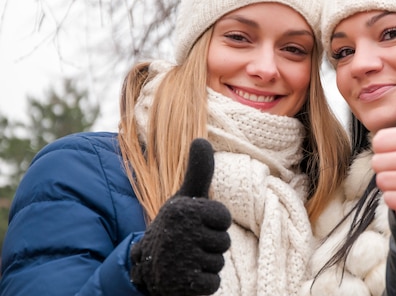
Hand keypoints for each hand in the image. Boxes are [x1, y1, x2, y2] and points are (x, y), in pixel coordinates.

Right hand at [130, 138, 231, 295]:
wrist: (146, 267)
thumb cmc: (175, 227)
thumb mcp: (185, 199)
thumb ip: (198, 172)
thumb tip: (201, 140)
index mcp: (182, 210)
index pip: (224, 218)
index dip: (215, 224)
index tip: (197, 225)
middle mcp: (178, 233)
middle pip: (224, 242)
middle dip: (211, 246)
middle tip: (190, 244)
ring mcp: (178, 260)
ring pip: (219, 263)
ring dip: (206, 264)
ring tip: (187, 259)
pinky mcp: (180, 285)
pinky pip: (213, 284)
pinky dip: (203, 283)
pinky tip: (187, 276)